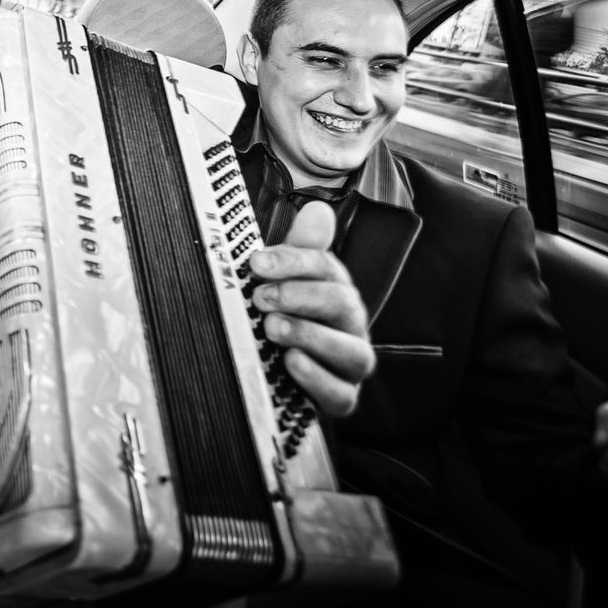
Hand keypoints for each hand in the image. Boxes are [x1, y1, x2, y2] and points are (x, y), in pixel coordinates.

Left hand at [247, 201, 373, 417]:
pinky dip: (317, 378)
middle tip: (260, 297)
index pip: (327, 268)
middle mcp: (351, 325)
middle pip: (343, 304)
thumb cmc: (286, 319)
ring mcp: (349, 364)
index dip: (293, 260)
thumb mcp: (285, 282)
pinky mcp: (341, 398)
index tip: (256, 261)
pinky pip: (341, 394)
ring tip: (273, 327)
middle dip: (300, 296)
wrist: (281, 376)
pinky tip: (292, 363)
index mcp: (337, 290)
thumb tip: (318, 209)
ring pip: (351, 352)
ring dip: (310, 336)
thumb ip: (300, 250)